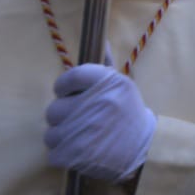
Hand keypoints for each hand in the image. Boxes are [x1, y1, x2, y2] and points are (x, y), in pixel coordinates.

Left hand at [45, 63, 155, 182]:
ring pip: (51, 133)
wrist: (143, 147)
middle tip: (80, 119)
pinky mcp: (78, 154)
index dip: (64, 87)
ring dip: (62, 137)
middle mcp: (95, 103)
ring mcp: (85, 130)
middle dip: (64, 115)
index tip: (69, 94)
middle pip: (54, 109)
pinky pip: (53, 152)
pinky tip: (80, 151)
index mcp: (108, 82)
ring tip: (80, 137)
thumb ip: (105, 65)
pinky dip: (63, 154)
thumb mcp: (122, 85)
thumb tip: (100, 40)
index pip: (69, 77)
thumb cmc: (128, 113)